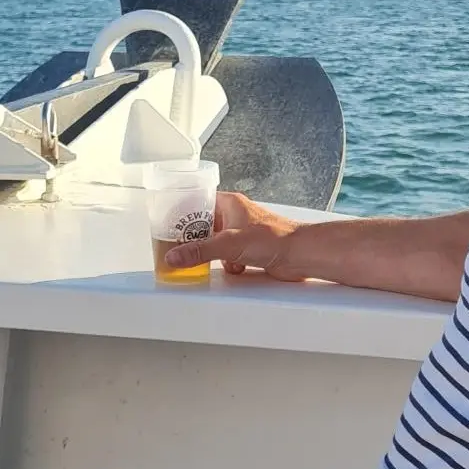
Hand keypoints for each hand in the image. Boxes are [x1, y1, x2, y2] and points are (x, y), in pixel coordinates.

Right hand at [163, 191, 308, 280]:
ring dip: (212, 254)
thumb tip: (175, 256)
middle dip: (194, 239)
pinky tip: (231, 268)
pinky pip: (228, 256)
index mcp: (229, 203)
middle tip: (180, 248)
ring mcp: (241, 233)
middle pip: (203, 225)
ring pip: (215, 243)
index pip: (197, 201)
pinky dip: (226, 264)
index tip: (167, 223)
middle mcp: (234, 216)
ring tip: (206, 260)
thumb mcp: (229, 244)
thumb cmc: (276, 237)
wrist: (300, 254)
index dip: (182, 212)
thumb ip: (199, 251)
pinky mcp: (249, 250)